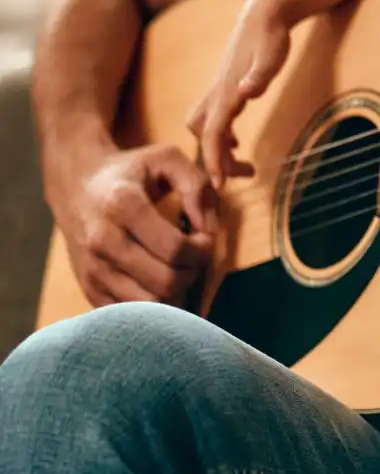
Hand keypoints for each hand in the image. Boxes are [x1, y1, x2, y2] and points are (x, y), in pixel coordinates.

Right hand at [60, 145, 214, 306]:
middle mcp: (101, 241)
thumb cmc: (132, 172)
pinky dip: (155, 305)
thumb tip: (208, 227)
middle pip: (165, 281)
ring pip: (149, 305)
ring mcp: (92, 269)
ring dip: (177, 290)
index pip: (174, 248)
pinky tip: (159, 279)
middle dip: (193, 271)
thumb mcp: (168, 159)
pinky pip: (131, 315)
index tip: (206, 238)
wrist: (78, 186)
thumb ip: (197, 185)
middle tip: (196, 255)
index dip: (202, 249)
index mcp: (122, 205)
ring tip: (179, 266)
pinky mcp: (88, 289)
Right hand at [186, 0, 293, 186]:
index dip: (213, 160)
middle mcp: (217, 92)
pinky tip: (236, 142)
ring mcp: (219, 89)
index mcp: (227, 91)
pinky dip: (220, 136)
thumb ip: (260, 75)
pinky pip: (214, 119)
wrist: (264, 12)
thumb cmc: (271, 34)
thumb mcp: (271, 55)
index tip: (218, 185)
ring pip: (204, 127)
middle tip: (240, 179)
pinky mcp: (226, 87)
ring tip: (242, 168)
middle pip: (204, 135)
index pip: (212, 133)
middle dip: (214, 160)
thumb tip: (246, 92)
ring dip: (217, 150)